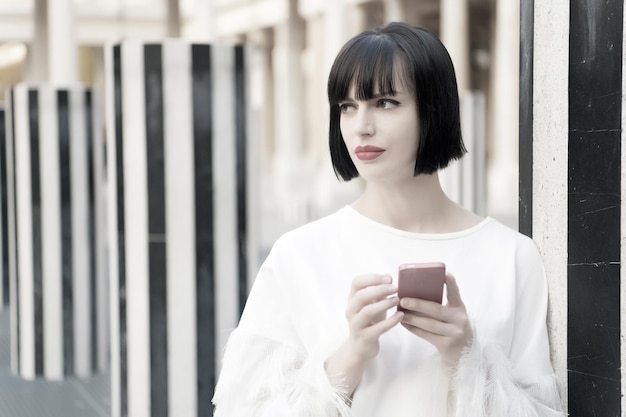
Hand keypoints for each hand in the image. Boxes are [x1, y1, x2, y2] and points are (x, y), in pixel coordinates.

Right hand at [325, 274, 402, 395]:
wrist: (360, 348)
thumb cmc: (369, 322)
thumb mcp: (372, 304)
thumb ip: (378, 292)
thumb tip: (388, 276)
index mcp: (352, 299)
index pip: (356, 282)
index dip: (372, 278)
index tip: (388, 278)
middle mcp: (351, 310)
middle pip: (361, 295)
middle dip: (379, 289)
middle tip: (395, 288)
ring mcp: (356, 324)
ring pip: (367, 311)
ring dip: (384, 304)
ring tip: (397, 300)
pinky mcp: (364, 337)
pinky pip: (378, 328)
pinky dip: (391, 321)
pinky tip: (400, 315)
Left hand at [399, 273, 472, 366]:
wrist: (464, 353)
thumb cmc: (452, 327)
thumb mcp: (452, 314)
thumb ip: (440, 304)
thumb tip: (413, 293)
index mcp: (460, 307)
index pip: (455, 292)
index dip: (450, 282)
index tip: (443, 273)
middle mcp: (459, 319)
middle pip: (436, 309)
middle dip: (417, 304)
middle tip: (403, 300)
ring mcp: (454, 333)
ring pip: (429, 324)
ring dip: (411, 318)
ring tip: (399, 312)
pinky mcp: (447, 345)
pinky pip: (426, 335)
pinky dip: (413, 328)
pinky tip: (403, 323)